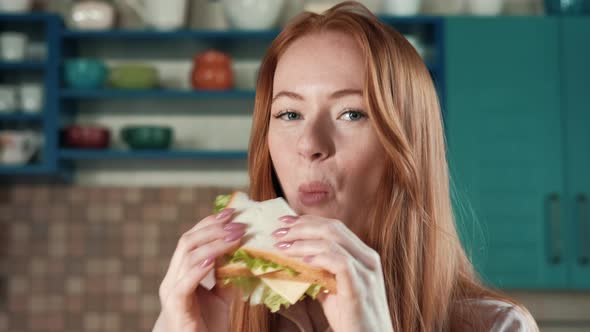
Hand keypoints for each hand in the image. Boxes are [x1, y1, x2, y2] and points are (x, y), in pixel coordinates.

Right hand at [154, 208, 245, 331]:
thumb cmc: (206, 325)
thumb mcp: (222, 296)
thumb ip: (228, 276)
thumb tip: (246, 255)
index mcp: (182, 272)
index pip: (192, 238)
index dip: (210, 223)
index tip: (231, 212)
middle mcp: (173, 278)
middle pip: (188, 241)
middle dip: (213, 228)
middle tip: (238, 223)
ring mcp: (172, 291)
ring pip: (187, 256)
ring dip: (213, 243)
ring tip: (235, 237)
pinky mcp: (175, 306)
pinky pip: (184, 283)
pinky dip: (199, 268)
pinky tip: (212, 259)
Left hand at [272, 215, 393, 331]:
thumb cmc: (352, 318)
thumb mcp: (333, 290)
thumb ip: (320, 273)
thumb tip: (295, 261)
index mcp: (362, 255)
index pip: (334, 227)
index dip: (307, 221)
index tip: (284, 223)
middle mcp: (367, 259)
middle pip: (332, 228)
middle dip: (301, 227)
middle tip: (278, 233)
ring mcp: (366, 272)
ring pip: (333, 241)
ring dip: (303, 242)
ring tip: (283, 247)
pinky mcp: (360, 288)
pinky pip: (339, 262)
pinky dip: (319, 258)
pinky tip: (303, 262)